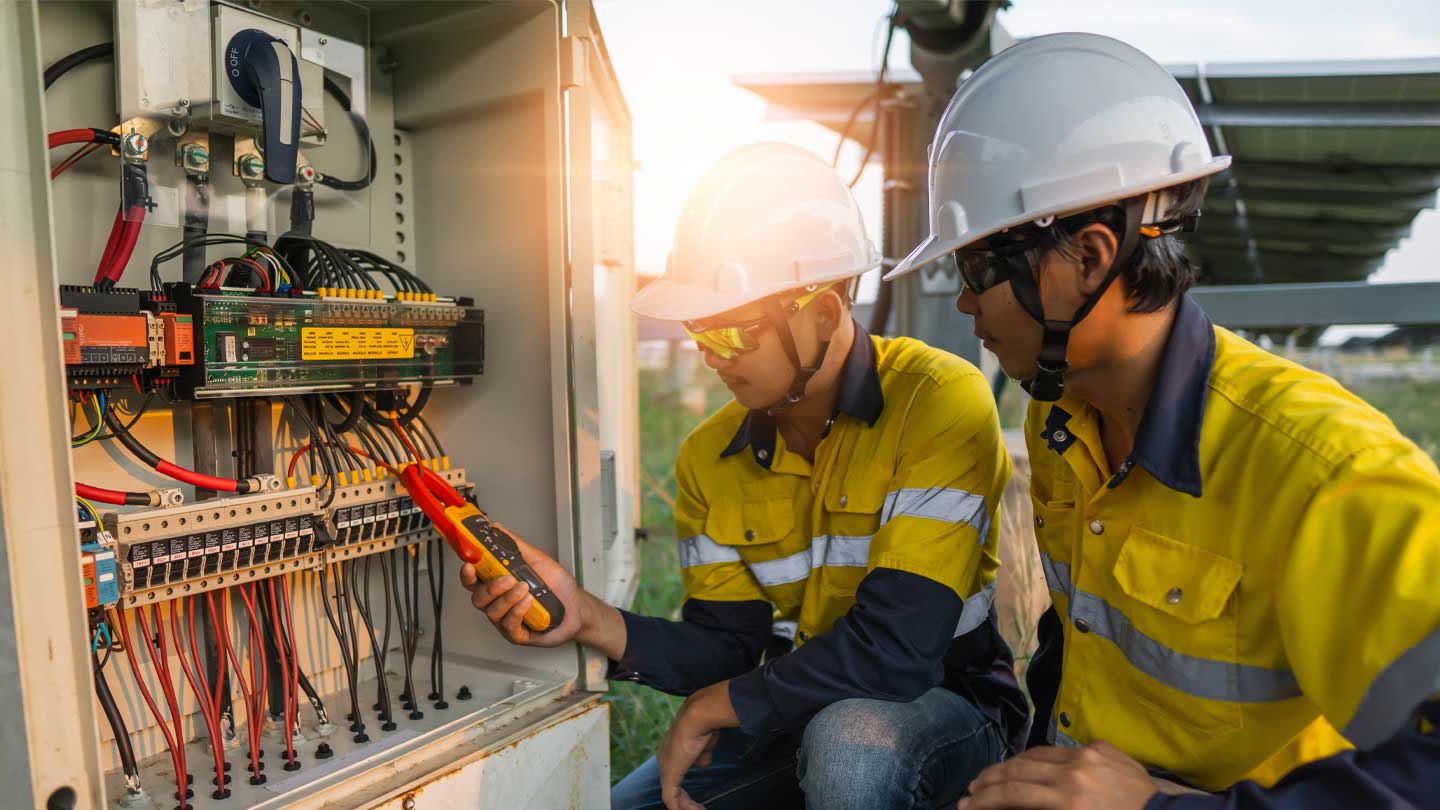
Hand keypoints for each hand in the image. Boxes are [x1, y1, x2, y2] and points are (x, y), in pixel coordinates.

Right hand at [458, 523, 587, 647]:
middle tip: (508, 579)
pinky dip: (516, 612)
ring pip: (492, 612)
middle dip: (490, 588)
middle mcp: (499, 602)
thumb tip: (495, 527)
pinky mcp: (517, 634)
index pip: (474, 580)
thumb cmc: (557, 586)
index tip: (469, 565)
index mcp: (498, 584)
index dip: (467, 574)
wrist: (577, 607)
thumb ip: (514, 545)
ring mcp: (506, 620)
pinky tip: (528, 602)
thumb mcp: (536, 559)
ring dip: (507, 598)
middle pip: (478, 598)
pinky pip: (508, 625)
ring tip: (524, 588)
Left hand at [657, 681, 736, 809]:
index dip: (684, 790)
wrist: (697, 719)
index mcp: (670, 751)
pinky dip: (681, 809)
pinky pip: (671, 800)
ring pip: (672, 796)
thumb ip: (702, 756)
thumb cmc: (703, 726)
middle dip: (685, 802)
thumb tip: (702, 762)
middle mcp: (664, 760)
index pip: (674, 776)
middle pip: (672, 788)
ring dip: (687, 806)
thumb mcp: (704, 744)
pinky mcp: (669, 776)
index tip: (697, 799)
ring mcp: (665, 769)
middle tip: (699, 809)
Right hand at [959, 741, 1158, 809]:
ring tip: (994, 775)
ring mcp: (1088, 755)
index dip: (985, 801)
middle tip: (972, 789)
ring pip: (1036, 755)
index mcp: (1068, 801)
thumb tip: (1013, 805)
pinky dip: (1044, 759)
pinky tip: (1034, 766)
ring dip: (1011, 765)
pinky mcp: (1102, 747)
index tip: (965, 806)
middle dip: (990, 780)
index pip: (1013, 795)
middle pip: (1018, 771)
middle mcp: (1074, 772)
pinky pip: (1064, 750)